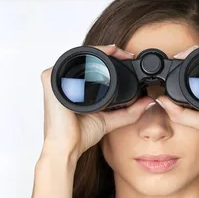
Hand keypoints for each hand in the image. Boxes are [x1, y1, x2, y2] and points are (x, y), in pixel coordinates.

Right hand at [40, 44, 154, 160]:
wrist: (66, 147)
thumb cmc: (79, 136)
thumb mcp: (109, 120)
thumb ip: (128, 112)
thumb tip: (148, 102)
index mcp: (72, 88)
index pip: (90, 66)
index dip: (110, 59)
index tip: (128, 59)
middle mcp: (62, 81)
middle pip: (86, 58)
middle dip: (108, 53)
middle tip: (127, 55)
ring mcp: (55, 78)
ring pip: (80, 55)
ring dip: (100, 51)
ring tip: (119, 52)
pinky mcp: (50, 78)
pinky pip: (70, 58)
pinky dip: (89, 53)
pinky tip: (105, 54)